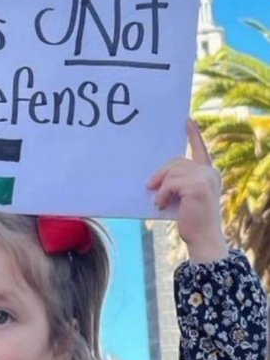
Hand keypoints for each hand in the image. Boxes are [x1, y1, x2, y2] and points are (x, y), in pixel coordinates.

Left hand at [147, 119, 227, 263]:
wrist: (203, 238)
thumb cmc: (192, 220)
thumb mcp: (185, 197)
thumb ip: (179, 183)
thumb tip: (155, 178)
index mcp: (208, 173)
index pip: (200, 150)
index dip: (194, 135)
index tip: (187, 121)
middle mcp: (209, 173)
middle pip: (176, 162)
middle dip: (161, 174)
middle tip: (150, 187)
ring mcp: (204, 179)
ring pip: (171, 173)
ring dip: (161, 188)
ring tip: (159, 201)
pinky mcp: (196, 187)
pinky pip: (170, 184)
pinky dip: (162, 195)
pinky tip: (161, 206)